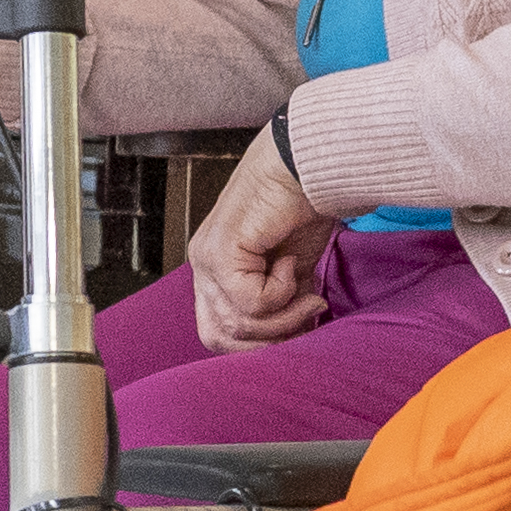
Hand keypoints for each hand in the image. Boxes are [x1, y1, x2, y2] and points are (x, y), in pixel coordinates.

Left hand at [189, 125, 338, 352]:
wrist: (306, 166)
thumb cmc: (300, 209)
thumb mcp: (293, 272)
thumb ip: (283, 304)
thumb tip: (293, 338)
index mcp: (214, 272)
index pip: (217, 333)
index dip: (258, 344)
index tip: (300, 327)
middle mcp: (202, 266)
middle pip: (219, 336)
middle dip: (270, 338)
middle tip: (307, 314)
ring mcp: (206, 258)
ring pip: (236, 323)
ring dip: (284, 316)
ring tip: (308, 292)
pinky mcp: (220, 250)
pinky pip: (250, 302)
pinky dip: (281, 292)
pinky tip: (290, 263)